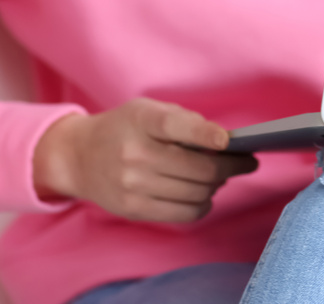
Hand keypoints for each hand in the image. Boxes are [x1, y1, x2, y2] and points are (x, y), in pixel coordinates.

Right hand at [33, 98, 257, 222]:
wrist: (78, 157)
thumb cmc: (123, 128)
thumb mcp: (147, 110)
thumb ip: (184, 121)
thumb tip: (224, 143)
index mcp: (142, 120)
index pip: (177, 126)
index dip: (206, 134)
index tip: (229, 141)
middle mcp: (136, 153)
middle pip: (199, 169)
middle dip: (232, 166)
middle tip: (245, 161)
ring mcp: (133, 185)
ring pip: (197, 193)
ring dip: (218, 185)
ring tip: (221, 176)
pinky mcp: (134, 209)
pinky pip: (184, 213)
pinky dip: (203, 205)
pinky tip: (204, 194)